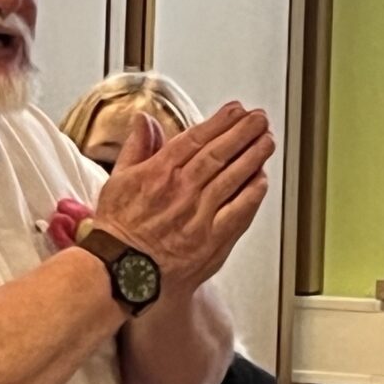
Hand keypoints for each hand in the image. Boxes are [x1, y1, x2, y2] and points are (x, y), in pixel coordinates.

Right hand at [93, 102, 274, 293]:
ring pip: (234, 178)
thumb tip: (145, 120)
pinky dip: (253, 193)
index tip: (235, 110)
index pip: (196, 138)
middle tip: (259, 119)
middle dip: (244, 132)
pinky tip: (261, 180)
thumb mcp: (117, 180)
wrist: (122, 273)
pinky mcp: (212, 240)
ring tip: (266, 141)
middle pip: (220, 153)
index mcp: (158, 173)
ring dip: (254, 156)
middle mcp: (182, 191)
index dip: (220, 121)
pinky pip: (239, 211)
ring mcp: (199, 215)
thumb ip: (136, 147)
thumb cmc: (118, 230)